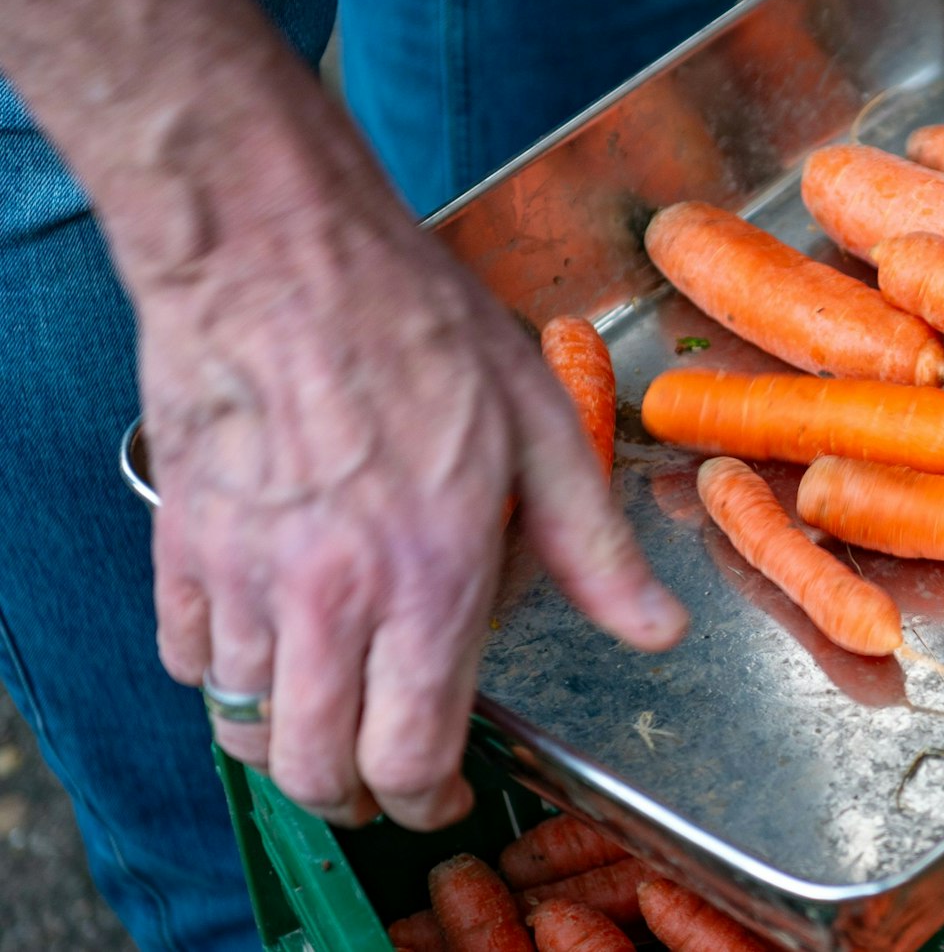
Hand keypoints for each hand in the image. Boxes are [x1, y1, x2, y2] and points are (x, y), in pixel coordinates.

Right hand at [141, 137, 685, 829]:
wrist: (277, 248)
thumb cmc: (416, 324)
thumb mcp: (544, 429)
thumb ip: (595, 550)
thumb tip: (657, 631)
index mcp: (428, 577)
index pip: (408, 755)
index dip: (427, 801)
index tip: (444, 794)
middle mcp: (325, 596)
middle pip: (313, 766)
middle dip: (353, 796)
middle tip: (384, 777)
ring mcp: (241, 572)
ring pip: (242, 721)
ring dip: (288, 734)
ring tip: (331, 707)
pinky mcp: (180, 538)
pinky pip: (183, 654)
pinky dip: (219, 672)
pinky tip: (262, 640)